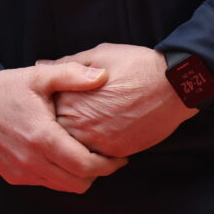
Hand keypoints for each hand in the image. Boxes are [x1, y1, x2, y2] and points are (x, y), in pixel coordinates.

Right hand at [0, 64, 127, 193]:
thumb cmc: (4, 88)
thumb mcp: (38, 77)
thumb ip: (72, 75)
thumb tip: (104, 76)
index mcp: (42, 137)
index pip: (87, 166)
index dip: (109, 165)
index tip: (120, 157)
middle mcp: (31, 160)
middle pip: (80, 183)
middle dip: (98, 172)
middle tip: (105, 157)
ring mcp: (20, 171)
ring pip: (64, 187)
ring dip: (79, 176)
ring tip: (84, 156)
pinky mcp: (12, 176)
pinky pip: (46, 183)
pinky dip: (59, 176)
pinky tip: (59, 156)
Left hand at [49, 43, 197, 157]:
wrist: (174, 85)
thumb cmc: (134, 65)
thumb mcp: (96, 55)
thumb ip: (66, 65)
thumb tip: (40, 66)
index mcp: (69, 97)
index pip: (44, 108)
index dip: (47, 104)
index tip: (54, 100)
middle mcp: (79, 123)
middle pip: (55, 132)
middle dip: (58, 125)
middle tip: (70, 117)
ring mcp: (97, 140)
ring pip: (73, 148)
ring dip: (74, 141)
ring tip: (87, 127)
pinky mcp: (116, 152)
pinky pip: (95, 157)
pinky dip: (93, 150)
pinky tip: (100, 137)